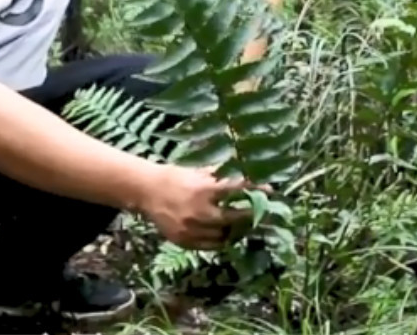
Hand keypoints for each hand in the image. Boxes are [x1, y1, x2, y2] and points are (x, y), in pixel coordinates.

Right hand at [138, 165, 271, 249]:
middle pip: (234, 218)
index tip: (271, 191)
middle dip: (250, 215)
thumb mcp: (196, 172)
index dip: (255, 190)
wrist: (145, 191)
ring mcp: (191, 229)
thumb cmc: (174, 177)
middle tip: (260, 212)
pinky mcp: (184, 241)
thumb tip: (244, 172)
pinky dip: (220, 240)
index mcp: (203, 190)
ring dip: (235, 229)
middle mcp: (199, 211)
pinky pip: (211, 246)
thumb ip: (219, 175)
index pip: (236, 190)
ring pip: (224, 235)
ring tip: (241, 222)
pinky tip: (224, 232)